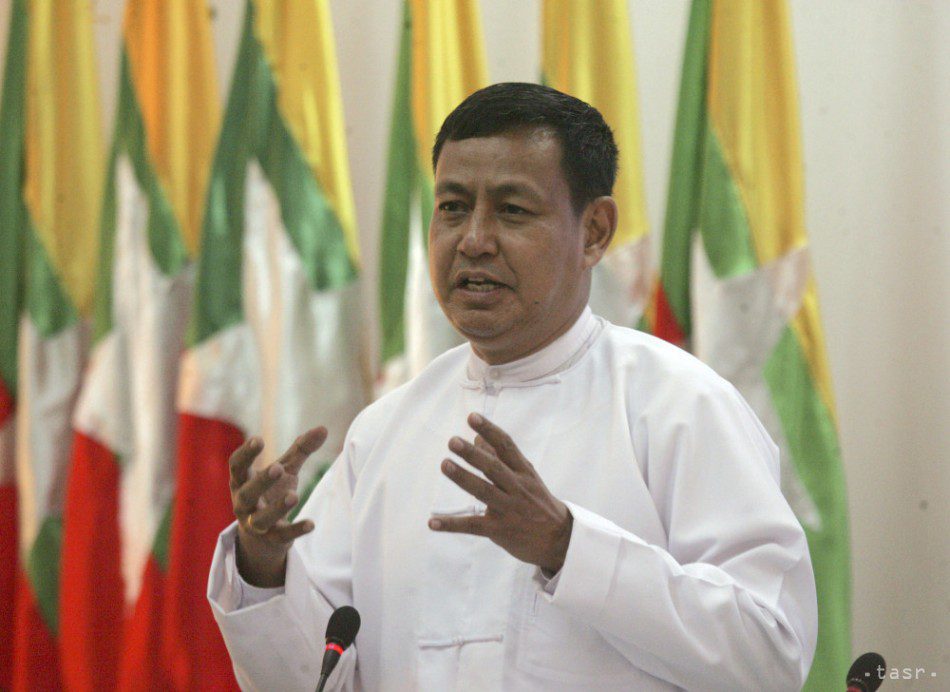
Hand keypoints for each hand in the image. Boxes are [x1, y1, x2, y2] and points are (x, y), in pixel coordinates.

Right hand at [229, 427, 326, 586]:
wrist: (264, 534)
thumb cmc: (272, 491)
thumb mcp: (286, 468)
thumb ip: (301, 449)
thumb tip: (323, 428)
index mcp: (242, 482)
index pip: (236, 467)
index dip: (245, 454)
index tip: (258, 440)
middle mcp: (244, 504)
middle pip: (247, 493)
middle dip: (261, 481)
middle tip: (277, 468)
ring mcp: (256, 524)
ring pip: (261, 519)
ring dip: (277, 508)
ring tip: (294, 496)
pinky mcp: (272, 539)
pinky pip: (282, 536)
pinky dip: (296, 530)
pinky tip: (311, 524)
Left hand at [428, 413, 572, 573]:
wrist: (559, 539)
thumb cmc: (537, 502)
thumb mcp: (526, 477)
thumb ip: (502, 458)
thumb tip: (476, 437)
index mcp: (524, 472)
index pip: (507, 447)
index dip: (490, 431)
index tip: (472, 417)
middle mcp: (518, 488)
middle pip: (494, 468)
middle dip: (473, 454)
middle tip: (453, 441)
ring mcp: (509, 510)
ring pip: (483, 491)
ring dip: (463, 478)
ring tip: (445, 464)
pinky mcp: (499, 530)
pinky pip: (472, 526)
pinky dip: (452, 524)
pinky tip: (432, 522)